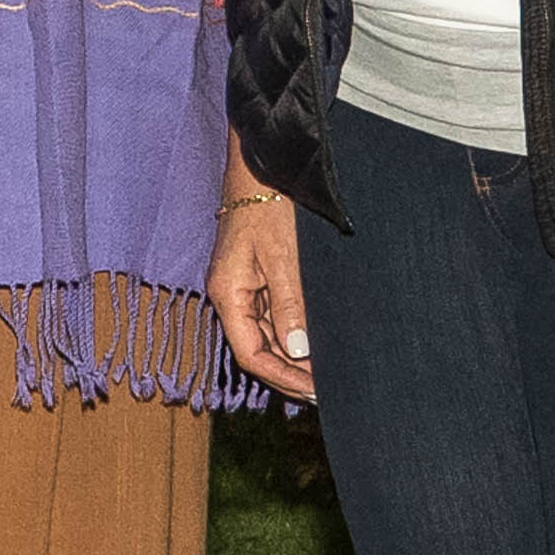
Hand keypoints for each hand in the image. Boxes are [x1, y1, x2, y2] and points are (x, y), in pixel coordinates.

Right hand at [209, 171, 316, 396]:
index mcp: (227, 293)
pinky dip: (294, 333)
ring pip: (267, 335)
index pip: (250, 353)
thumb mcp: (282, 256)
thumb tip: (297, 349)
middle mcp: (232, 295)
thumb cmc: (268, 204)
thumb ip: (289, 303)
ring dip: (294, 356)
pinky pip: (273, 315)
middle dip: (290, 372)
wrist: (265, 163)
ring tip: (327, 374)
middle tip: (327, 390)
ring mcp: (244, 286)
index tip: (314, 391)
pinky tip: (316, 343)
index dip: (280, 377)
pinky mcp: (258, 276)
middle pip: (257, 348)